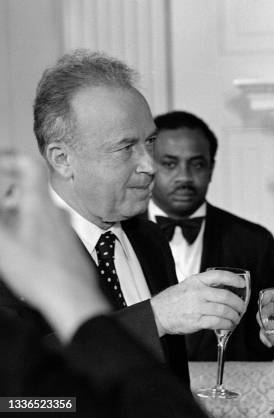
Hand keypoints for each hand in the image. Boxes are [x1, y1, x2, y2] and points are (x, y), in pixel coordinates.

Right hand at [0, 154, 108, 341]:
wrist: (73, 298)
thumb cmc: (40, 274)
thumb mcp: (4, 244)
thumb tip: (1, 204)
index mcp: (39, 206)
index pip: (29, 166)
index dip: (10, 159)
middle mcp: (56, 212)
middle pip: (28, 193)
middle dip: (7, 200)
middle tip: (3, 221)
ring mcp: (64, 227)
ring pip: (36, 212)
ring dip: (18, 218)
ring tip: (10, 241)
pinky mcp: (67, 243)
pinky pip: (45, 228)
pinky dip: (30, 232)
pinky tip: (25, 252)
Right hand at [150, 270, 246, 335]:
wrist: (157, 314)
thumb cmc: (173, 299)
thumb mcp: (189, 284)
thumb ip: (205, 284)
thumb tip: (226, 287)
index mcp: (197, 281)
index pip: (219, 276)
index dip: (233, 279)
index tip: (242, 283)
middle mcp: (198, 292)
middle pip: (225, 296)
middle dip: (238, 303)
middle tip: (242, 307)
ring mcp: (197, 307)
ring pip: (223, 310)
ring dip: (234, 316)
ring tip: (236, 318)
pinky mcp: (196, 321)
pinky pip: (217, 322)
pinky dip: (226, 324)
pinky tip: (228, 325)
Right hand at [259, 301, 273, 374]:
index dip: (272, 295)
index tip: (263, 298)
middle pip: (271, 309)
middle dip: (264, 312)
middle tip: (264, 320)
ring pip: (268, 323)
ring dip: (264, 327)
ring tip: (271, 334)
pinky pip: (271, 337)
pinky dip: (267, 339)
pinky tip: (270, 343)